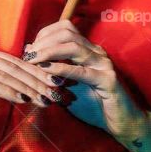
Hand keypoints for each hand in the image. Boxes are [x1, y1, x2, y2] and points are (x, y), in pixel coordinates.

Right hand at [0, 43, 63, 128]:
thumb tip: (27, 89)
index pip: (15, 61)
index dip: (38, 72)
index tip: (57, 84)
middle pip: (13, 66)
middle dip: (38, 80)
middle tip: (57, 91)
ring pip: (4, 74)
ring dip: (28, 87)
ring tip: (45, 98)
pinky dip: (8, 91)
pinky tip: (23, 99)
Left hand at [21, 19, 147, 140]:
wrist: (121, 123)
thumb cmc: (94, 106)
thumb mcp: (68, 86)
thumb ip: (53, 72)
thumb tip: (31, 54)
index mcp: (89, 50)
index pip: (65, 28)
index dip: (44, 35)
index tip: (30, 50)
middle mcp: (97, 53)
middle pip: (67, 33)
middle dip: (43, 41)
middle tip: (28, 55)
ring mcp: (104, 65)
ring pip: (74, 46)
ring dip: (49, 51)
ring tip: (33, 61)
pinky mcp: (108, 80)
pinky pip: (81, 71)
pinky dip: (61, 68)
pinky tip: (47, 71)